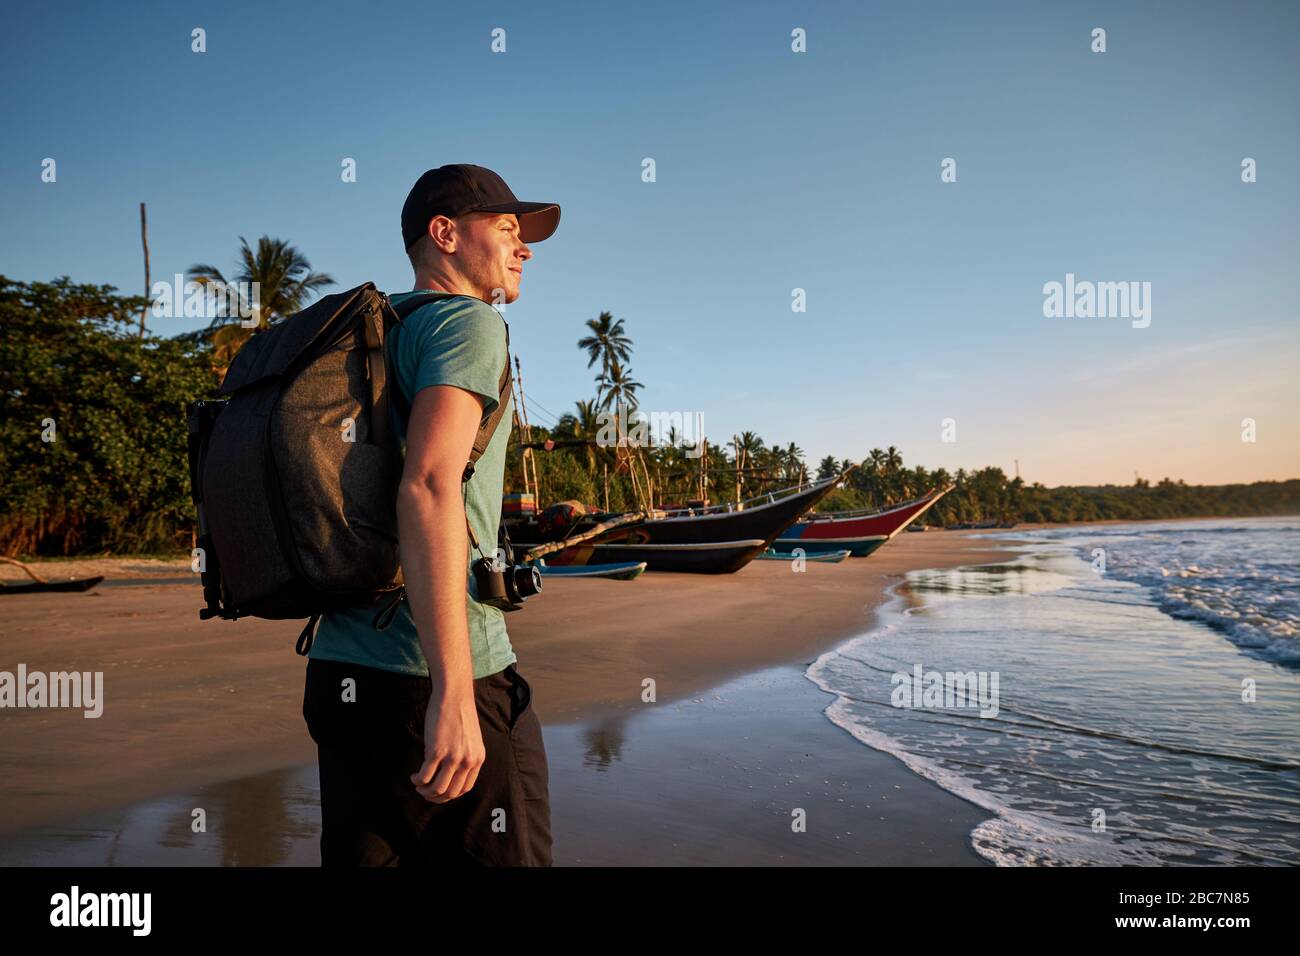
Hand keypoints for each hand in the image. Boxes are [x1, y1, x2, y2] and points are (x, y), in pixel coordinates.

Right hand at [409, 683, 485, 802]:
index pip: (465, 789)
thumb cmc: (459, 715)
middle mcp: (467, 761)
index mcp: (477, 759)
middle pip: (450, 792)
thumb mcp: (470, 740)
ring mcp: (452, 757)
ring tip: (418, 785)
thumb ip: (465, 756)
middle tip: (425, 792)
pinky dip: (418, 780)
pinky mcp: (436, 751)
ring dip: (425, 791)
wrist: (454, 696)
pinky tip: (414, 776)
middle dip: (435, 797)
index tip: (439, 792)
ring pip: (437, 789)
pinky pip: (425, 776)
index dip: (450, 795)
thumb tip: (449, 773)